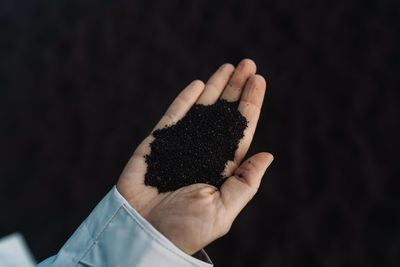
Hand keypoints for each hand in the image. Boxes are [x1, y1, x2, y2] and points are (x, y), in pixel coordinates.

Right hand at [116, 59, 272, 254]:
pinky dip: (185, 99)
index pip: (242, 129)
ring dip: (217, 87)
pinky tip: (200, 84)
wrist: (143, 233)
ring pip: (202, 109)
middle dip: (237, 88)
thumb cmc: (185, 228)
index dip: (251, 104)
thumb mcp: (223, 210)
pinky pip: (173, 116)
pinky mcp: (158, 143)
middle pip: (225, 114)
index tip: (259, 80)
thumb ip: (245, 182)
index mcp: (223, 167)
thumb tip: (268, 155)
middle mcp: (205, 152)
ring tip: (230, 66)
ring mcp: (181, 145)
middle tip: (248, 64)